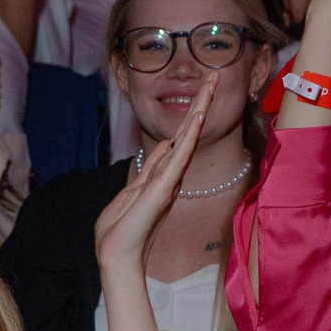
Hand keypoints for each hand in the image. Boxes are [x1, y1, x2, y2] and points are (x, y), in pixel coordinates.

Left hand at [95, 66, 215, 273]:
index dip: (190, 116)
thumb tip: (162, 149)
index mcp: (161, 176)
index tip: (202, 91)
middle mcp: (170, 176)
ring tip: (210, 84)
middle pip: (188, 132)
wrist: (116, 256)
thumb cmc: (120, 231)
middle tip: (214, 74)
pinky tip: (198, 117)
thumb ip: (148, 171)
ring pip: (187, 139)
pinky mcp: (162, 190)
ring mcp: (168, 182)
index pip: (178, 139)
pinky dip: (189, 137)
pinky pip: (178, 158)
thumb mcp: (131, 192)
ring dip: (199, 109)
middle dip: (201, 102)